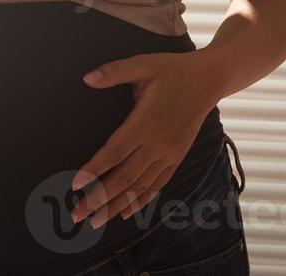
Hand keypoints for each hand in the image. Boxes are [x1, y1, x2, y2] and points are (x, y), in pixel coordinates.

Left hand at [67, 50, 218, 227]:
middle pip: (124, 177)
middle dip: (99, 198)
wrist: (208, 80)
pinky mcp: (176, 157)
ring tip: (94, 222)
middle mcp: (157, 143)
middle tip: (77, 214)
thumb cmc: (172, 70)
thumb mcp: (143, 64)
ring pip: (139, 187)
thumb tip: (87, 78)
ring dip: (116, 206)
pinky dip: (140, 200)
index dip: (95, 169)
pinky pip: (157, 184)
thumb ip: (114, 72)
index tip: (76, 184)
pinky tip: (125, 213)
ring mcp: (168, 154)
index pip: (115, 151)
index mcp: (145, 121)